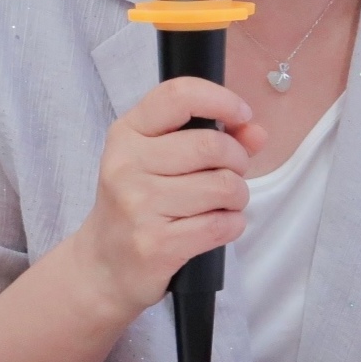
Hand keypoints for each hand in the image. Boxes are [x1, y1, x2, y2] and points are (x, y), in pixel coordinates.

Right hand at [67, 77, 266, 319]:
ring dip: (237, 197)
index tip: (241, 114)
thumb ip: (210, 138)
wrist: (103, 265)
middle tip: (231, 175)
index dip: (221, 100)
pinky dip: (233, 225)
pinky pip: (221, 224)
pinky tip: (218, 226)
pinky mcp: (155, 244)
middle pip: (212, 145)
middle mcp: (127, 165)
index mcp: (127, 134)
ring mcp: (138, 205)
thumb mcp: (160, 162)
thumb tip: (257, 133)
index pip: (178, 96)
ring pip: (223, 186)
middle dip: (238, 161)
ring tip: (223, 204)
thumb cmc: (138, 205)